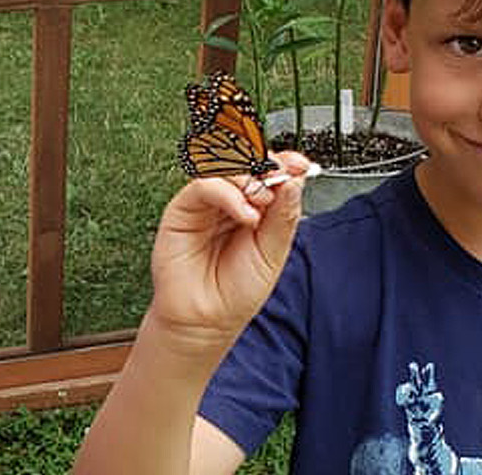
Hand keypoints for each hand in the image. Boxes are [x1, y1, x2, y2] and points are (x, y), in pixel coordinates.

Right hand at [145, 151, 309, 353]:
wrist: (207, 320)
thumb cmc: (236, 291)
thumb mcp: (274, 252)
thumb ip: (284, 214)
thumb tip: (294, 179)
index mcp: (255, 207)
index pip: (268, 171)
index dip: (284, 163)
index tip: (299, 165)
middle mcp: (230, 201)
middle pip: (245, 162)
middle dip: (266, 165)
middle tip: (279, 179)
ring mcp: (206, 204)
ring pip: (223, 167)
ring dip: (248, 179)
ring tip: (260, 206)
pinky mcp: (182, 209)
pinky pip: (204, 185)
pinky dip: (228, 193)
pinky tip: (244, 215)